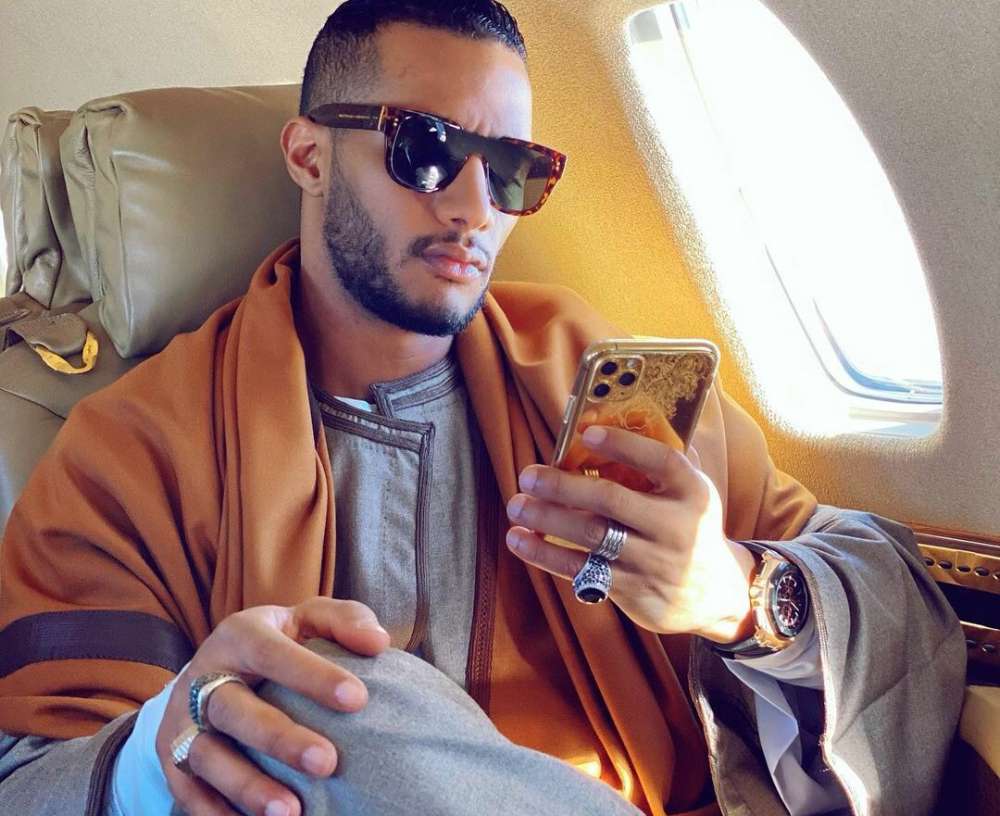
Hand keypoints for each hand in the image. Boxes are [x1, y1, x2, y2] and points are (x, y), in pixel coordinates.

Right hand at [156, 598, 390, 815]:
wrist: (219, 663)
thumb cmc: (281, 641)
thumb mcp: (309, 618)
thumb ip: (344, 621)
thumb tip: (378, 642)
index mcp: (239, 635)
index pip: (272, 652)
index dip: (312, 675)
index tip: (358, 699)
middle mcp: (203, 675)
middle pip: (233, 708)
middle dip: (279, 738)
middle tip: (327, 762)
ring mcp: (182, 720)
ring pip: (206, 756)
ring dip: (246, 787)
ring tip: (290, 813)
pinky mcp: (171, 760)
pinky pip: (188, 793)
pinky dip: (217, 814)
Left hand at [505, 425, 756, 642]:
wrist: (713, 594)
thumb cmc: (689, 526)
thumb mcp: (691, 492)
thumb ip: (664, 460)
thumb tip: (611, 417)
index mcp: (692, 492)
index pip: (661, 461)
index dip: (623, 445)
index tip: (586, 432)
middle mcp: (675, 527)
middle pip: (612, 501)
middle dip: (564, 486)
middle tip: (528, 475)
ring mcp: (652, 561)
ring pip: (591, 537)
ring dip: (547, 519)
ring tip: (516, 505)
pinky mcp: (632, 589)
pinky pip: (581, 570)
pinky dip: (545, 554)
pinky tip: (520, 539)